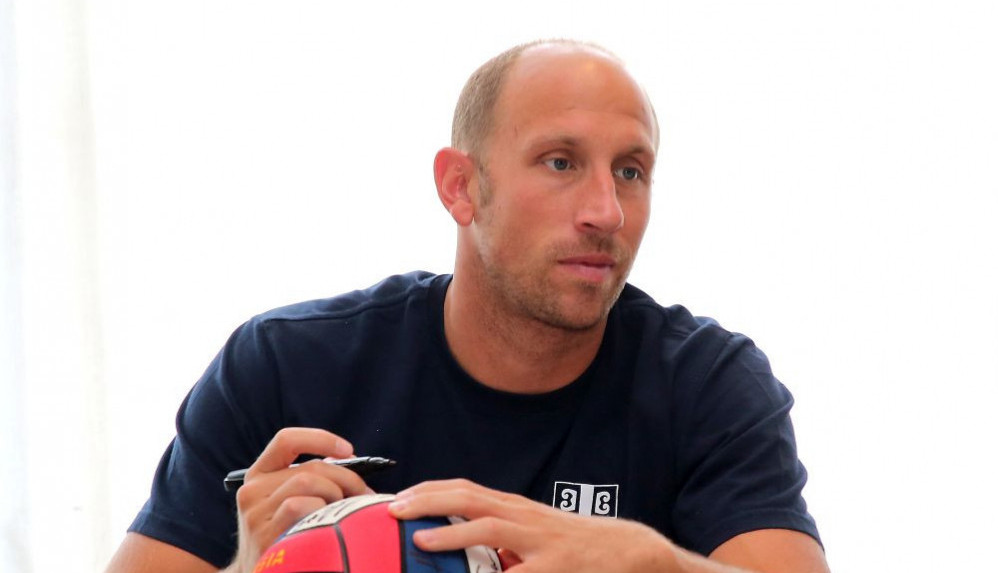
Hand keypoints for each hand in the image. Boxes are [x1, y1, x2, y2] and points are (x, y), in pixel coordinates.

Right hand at [227, 428, 370, 572]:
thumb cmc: (287, 534)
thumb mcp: (289, 501)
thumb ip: (312, 479)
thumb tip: (351, 459)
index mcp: (258, 475)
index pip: (286, 439)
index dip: (321, 439)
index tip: (348, 450)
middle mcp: (251, 490)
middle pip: (309, 467)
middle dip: (345, 478)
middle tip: (363, 494)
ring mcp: (254, 513)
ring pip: (306, 482)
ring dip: (336, 495)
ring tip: (345, 512)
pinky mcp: (263, 534)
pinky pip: (301, 506)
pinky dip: (322, 511)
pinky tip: (328, 526)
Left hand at [387, 479, 677, 571]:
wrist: (629, 552)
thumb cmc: (575, 546)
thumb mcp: (535, 535)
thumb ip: (500, 539)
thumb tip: (455, 548)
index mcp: (516, 509)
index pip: (466, 490)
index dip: (431, 490)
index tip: (400, 497)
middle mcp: (525, 518)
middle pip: (471, 498)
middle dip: (430, 500)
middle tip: (395, 509)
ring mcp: (541, 541)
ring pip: (491, 527)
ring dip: (452, 532)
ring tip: (421, 540)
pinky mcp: (555, 569)